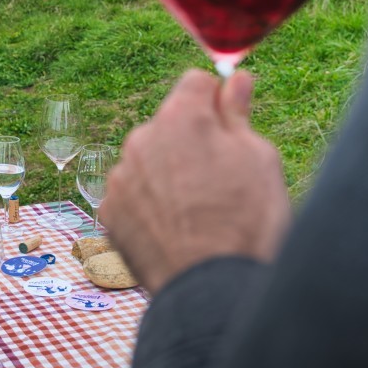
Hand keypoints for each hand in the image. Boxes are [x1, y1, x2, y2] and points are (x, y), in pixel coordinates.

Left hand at [99, 69, 290, 292]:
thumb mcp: (258, 159)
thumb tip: (237, 78)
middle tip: (219, 180)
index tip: (229, 126)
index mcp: (180, 118)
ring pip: (148, 161)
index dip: (216, 101)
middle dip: (189, 141)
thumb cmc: (246, 221)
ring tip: (197, 212)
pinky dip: (149, 206)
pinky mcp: (108, 212)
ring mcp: (120, 177)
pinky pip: (132, 195)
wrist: (212, 289)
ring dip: (167, 174)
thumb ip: (238, 113)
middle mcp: (141, 139)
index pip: (195, 82)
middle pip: (168, 124)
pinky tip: (174, 230)